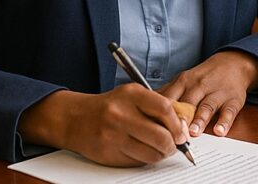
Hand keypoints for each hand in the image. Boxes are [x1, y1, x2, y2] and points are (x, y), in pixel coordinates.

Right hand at [18, 84, 187, 166]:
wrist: (76, 118)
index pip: (164, 109)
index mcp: (130, 95)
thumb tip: (181, 125)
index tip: (181, 132)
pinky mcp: (109, 154)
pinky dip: (145, 159)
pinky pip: (138, 162)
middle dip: (173, 144)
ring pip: (152, 154)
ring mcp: (114, 135)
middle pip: (161, 136)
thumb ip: (155, 105)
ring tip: (159, 148)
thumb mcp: (131, 96)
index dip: (178, 124)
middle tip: (174, 144)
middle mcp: (121, 114)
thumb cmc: (110, 106)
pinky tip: (141, 150)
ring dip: (161, 154)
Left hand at [161, 50, 257, 137]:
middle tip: (173, 134)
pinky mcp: (233, 100)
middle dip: (180, 118)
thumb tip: (144, 108)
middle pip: (187, 102)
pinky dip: (224, 122)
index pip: (170, 97)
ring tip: (193, 133)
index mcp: (184, 81)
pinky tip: (219, 131)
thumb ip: (168, 93)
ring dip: (200, 120)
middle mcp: (200, 85)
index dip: (161, 113)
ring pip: (207, 106)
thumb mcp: (184, 80)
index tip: (154, 127)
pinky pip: (229, 112)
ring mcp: (217, 92)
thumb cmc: (203, 77)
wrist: (233, 64)